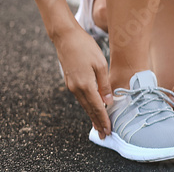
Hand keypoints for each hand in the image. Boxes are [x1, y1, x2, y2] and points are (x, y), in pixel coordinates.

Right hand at [55, 24, 112, 139]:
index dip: (103, 120)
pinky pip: (81, 98)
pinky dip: (88, 105)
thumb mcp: (100, 64)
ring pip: (84, 104)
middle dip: (97, 122)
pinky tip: (93, 108)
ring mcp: (71, 86)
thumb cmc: (86, 48)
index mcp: (85, 85)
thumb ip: (104, 85)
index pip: (96, 107)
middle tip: (104, 135)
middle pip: (89, 109)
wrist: (66, 38)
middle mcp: (76, 89)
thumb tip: (108, 102)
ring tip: (99, 125)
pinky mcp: (70, 81)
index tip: (108, 131)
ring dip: (92, 115)